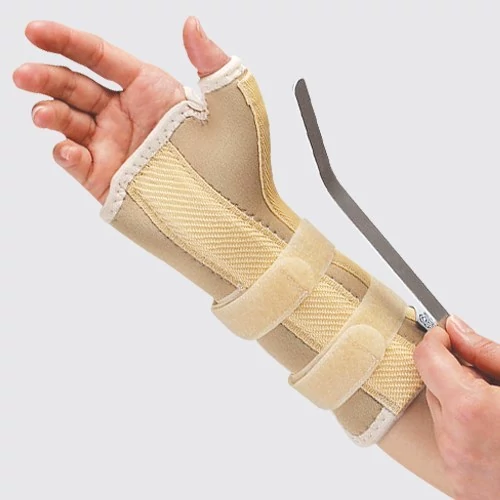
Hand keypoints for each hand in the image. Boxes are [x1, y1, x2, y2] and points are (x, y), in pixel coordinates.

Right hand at [12, 17, 228, 202]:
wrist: (233, 218)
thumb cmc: (240, 162)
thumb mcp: (234, 106)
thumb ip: (211, 62)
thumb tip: (192, 24)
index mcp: (152, 91)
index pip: (101, 57)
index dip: (67, 41)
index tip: (34, 29)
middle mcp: (128, 116)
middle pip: (76, 87)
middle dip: (47, 77)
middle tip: (23, 74)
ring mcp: (116, 149)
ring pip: (70, 123)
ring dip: (50, 114)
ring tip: (43, 113)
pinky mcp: (109, 181)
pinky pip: (78, 163)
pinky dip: (66, 155)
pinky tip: (68, 149)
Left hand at [414, 316, 499, 499]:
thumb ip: (484, 352)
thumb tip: (456, 329)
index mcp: (469, 409)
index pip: (425, 357)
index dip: (436, 340)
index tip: (446, 335)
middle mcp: (454, 439)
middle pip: (432, 385)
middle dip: (453, 374)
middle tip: (487, 379)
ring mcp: (455, 464)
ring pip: (440, 414)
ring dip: (458, 404)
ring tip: (495, 411)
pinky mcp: (460, 483)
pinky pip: (449, 442)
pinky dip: (464, 431)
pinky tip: (492, 433)